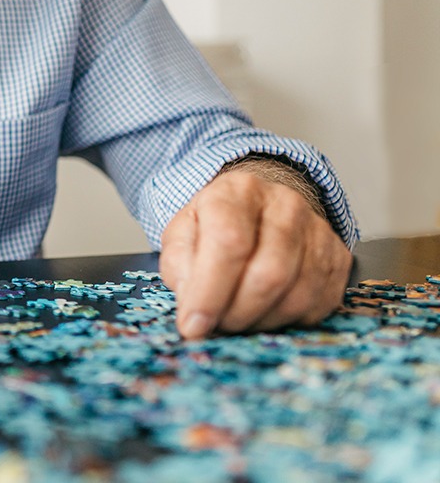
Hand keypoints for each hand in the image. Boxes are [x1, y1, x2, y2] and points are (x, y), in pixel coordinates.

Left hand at [159, 166, 351, 339]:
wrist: (260, 208)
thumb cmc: (216, 224)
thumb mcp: (182, 234)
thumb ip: (179, 267)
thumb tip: (194, 309)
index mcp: (238, 192)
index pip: (229, 243)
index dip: (210, 292)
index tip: (193, 325)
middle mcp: (285, 206)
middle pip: (268, 275)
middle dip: (235, 314)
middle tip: (216, 325)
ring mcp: (318, 232)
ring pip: (295, 297)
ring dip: (260, 322)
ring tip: (237, 318)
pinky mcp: (338, 259)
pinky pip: (317, 307)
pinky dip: (286, 322)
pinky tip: (264, 311)